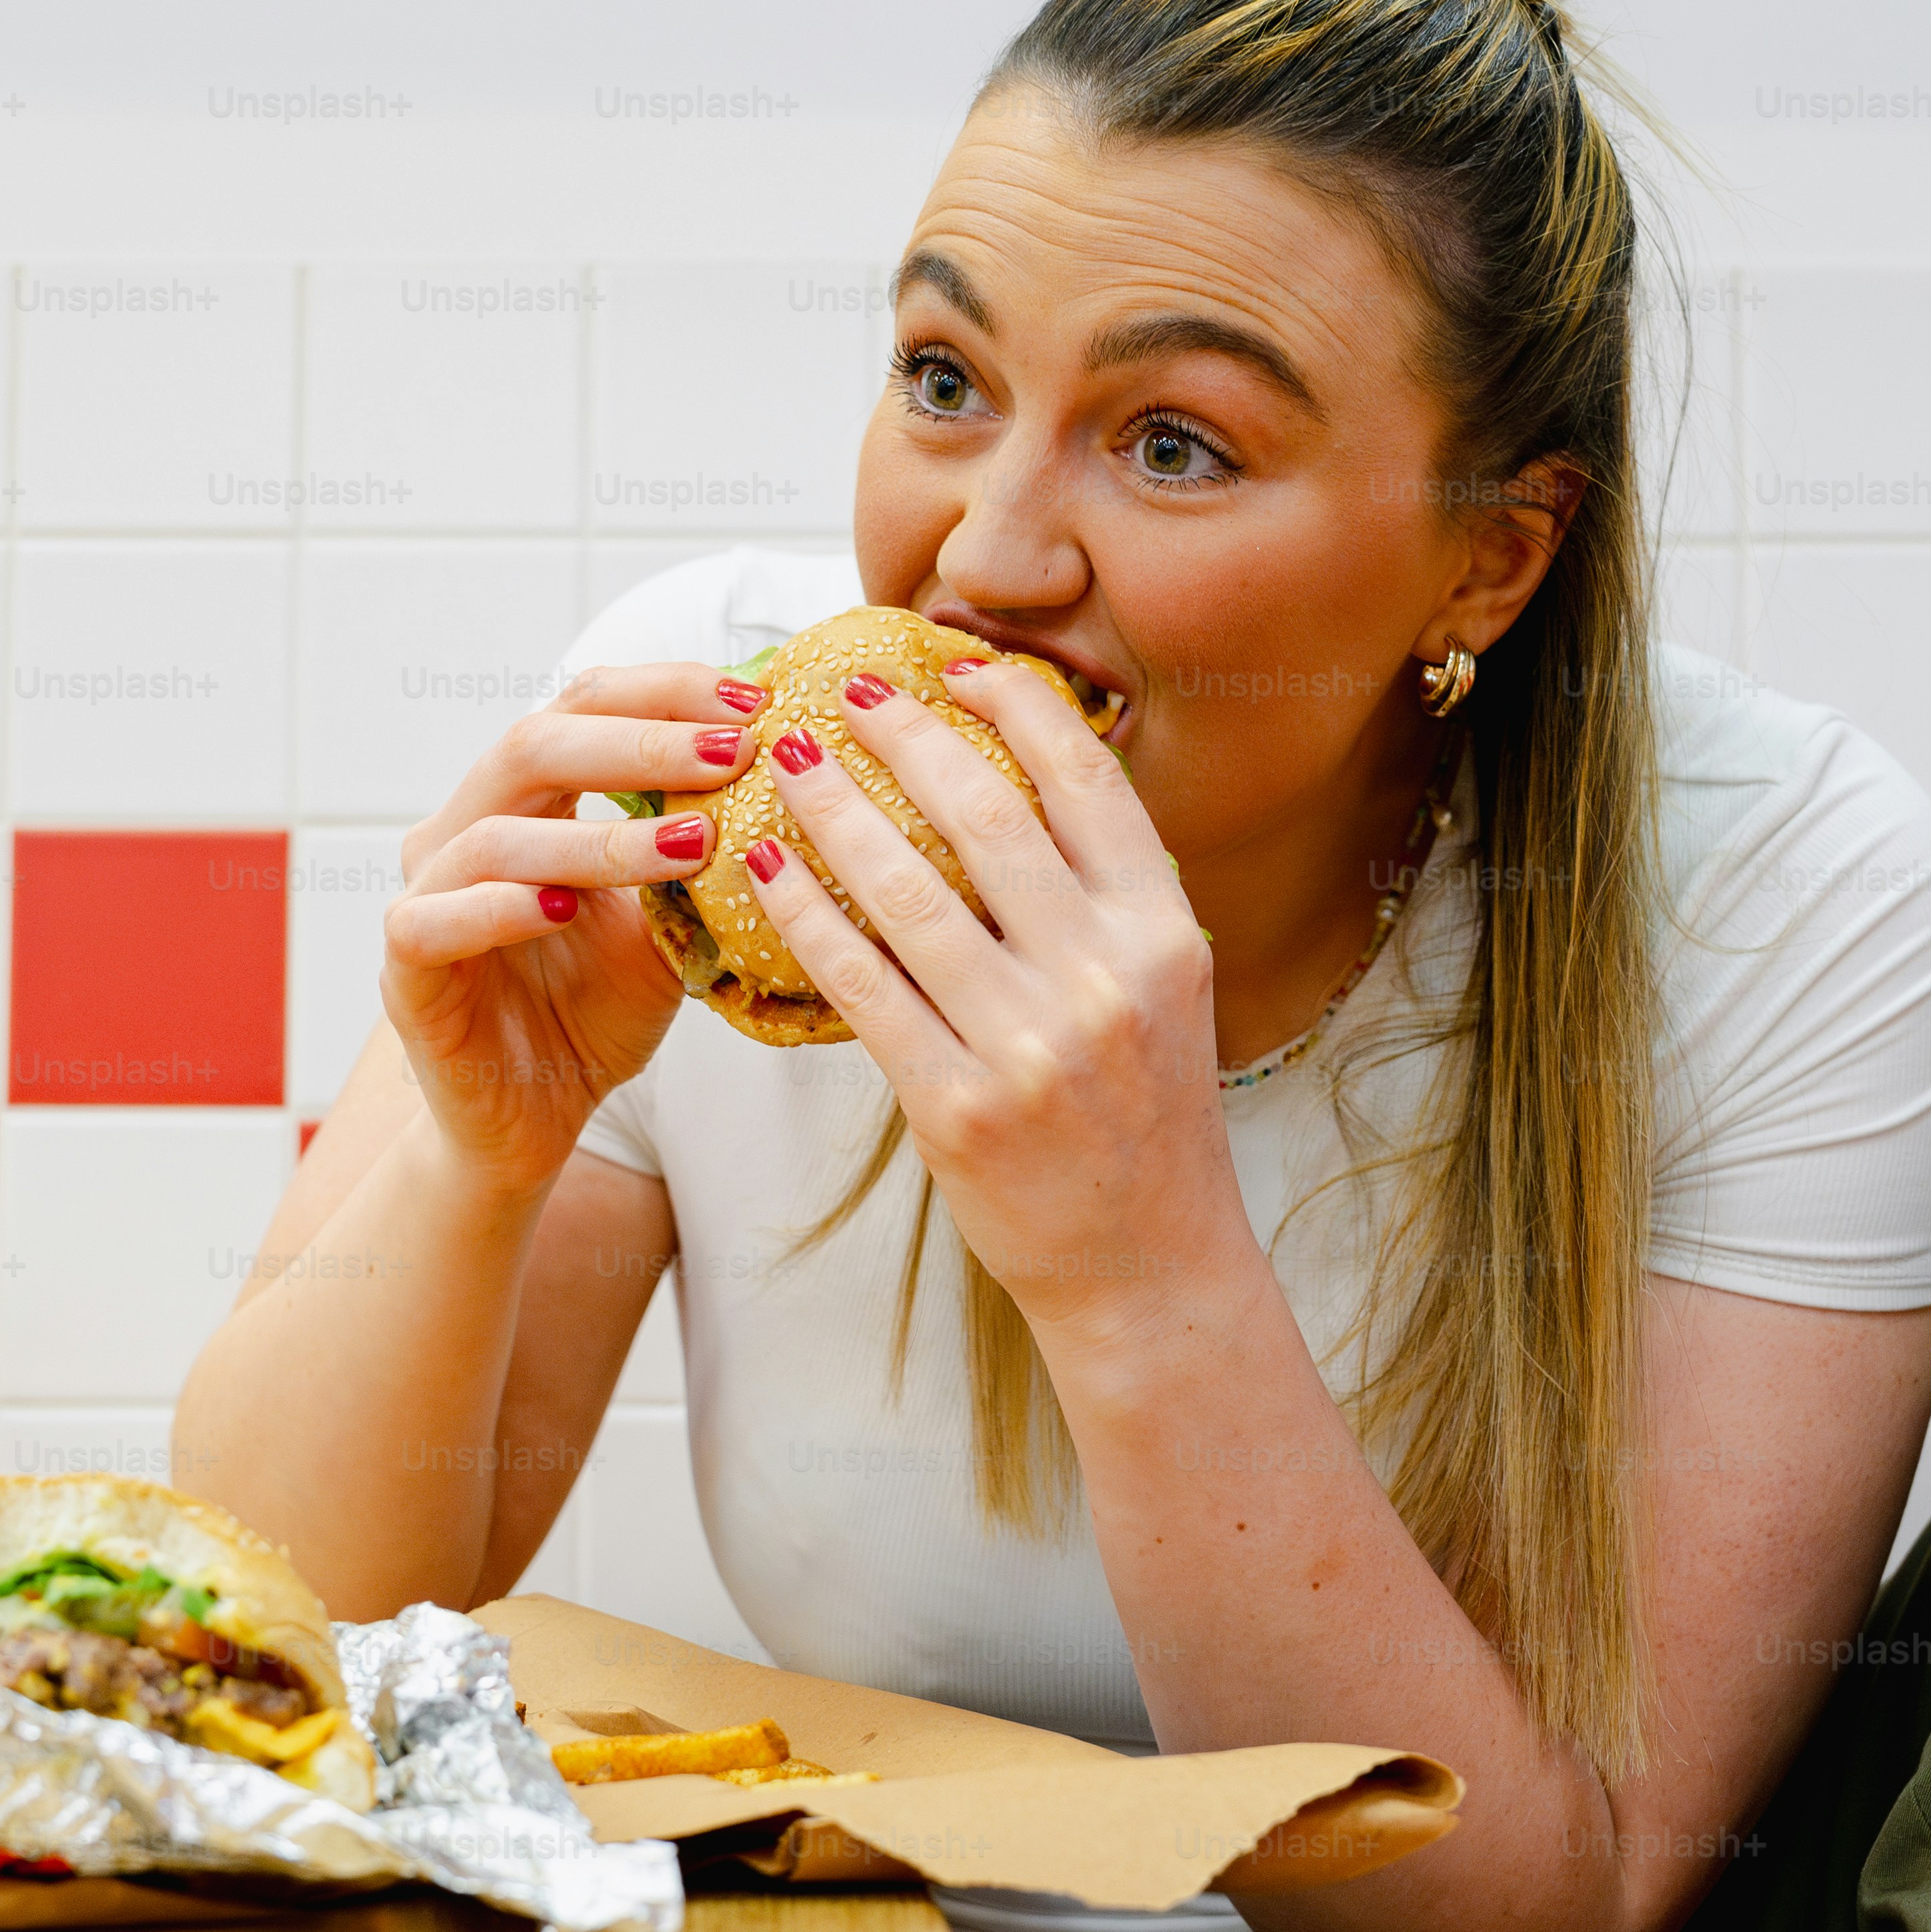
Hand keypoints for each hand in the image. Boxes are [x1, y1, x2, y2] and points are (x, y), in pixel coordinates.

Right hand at [386, 664, 761, 1192]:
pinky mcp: (402, 968)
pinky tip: (566, 908)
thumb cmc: (594, 1012)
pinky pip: (436, 921)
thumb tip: (786, 779)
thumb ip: (696, 856)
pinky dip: (502, 908)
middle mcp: (463, 830)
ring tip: (693, 843)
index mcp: (523, 801)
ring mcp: (424, 894)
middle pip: (534, 744)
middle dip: (642, 743)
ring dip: (601, 837)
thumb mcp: (666, 926)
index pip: (583, 707)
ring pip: (495, 836)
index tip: (754, 702)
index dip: (665, 693)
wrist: (533, 1122)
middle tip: (734, 751)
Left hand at [736, 659, 1244, 1354]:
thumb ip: (1104, 896)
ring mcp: (1029, 1046)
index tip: (957, 666)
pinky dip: (807, 917)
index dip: (1016, 707)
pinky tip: (768, 871)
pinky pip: (861, 985)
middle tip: (848, 694)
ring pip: (907, 891)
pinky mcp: (957, 1108)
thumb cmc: (1144, 1116)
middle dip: (908, 738)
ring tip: (791, 763)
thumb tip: (1020, 775)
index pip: (1086, 782)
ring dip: (836, 811)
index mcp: (1162, 934)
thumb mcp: (1162, 991)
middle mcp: (1103, 979)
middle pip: (986, 816)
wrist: (1147, 1265)